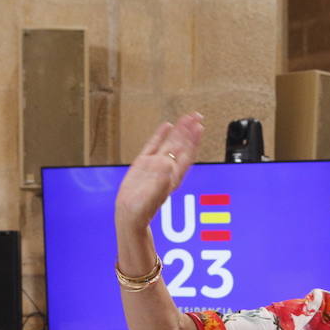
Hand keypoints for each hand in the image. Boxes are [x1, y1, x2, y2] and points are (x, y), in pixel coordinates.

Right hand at [114, 113, 204, 230]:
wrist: (130, 214)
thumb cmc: (143, 208)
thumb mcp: (154, 192)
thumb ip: (162, 177)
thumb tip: (168, 162)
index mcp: (173, 175)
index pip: (187, 153)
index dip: (193, 139)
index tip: (199, 126)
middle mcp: (167, 168)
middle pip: (181, 145)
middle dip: (189, 130)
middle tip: (196, 115)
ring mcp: (155, 164)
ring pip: (170, 142)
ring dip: (179, 130)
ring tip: (186, 117)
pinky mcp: (143, 163)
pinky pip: (154, 145)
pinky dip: (161, 134)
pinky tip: (166, 125)